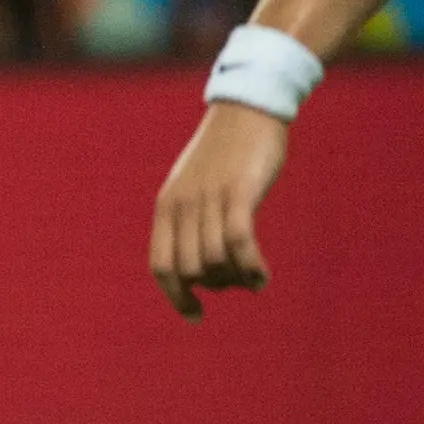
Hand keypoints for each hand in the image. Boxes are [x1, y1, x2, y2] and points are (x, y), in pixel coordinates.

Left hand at [148, 100, 293, 317]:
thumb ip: (193, 220)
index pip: (161, 266)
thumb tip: (203, 265)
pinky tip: (262, 277)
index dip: (176, 296)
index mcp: (166, 206)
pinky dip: (250, 268)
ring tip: (254, 278)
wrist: (248, 107)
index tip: (196, 315)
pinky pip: (239, 242)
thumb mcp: (197, 186)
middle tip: (237, 283)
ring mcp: (209, 198)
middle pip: (190, 270)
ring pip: (214, 260)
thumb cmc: (226, 152)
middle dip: (215, 287)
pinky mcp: (239, 191)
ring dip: (236, 280)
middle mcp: (182, 205)